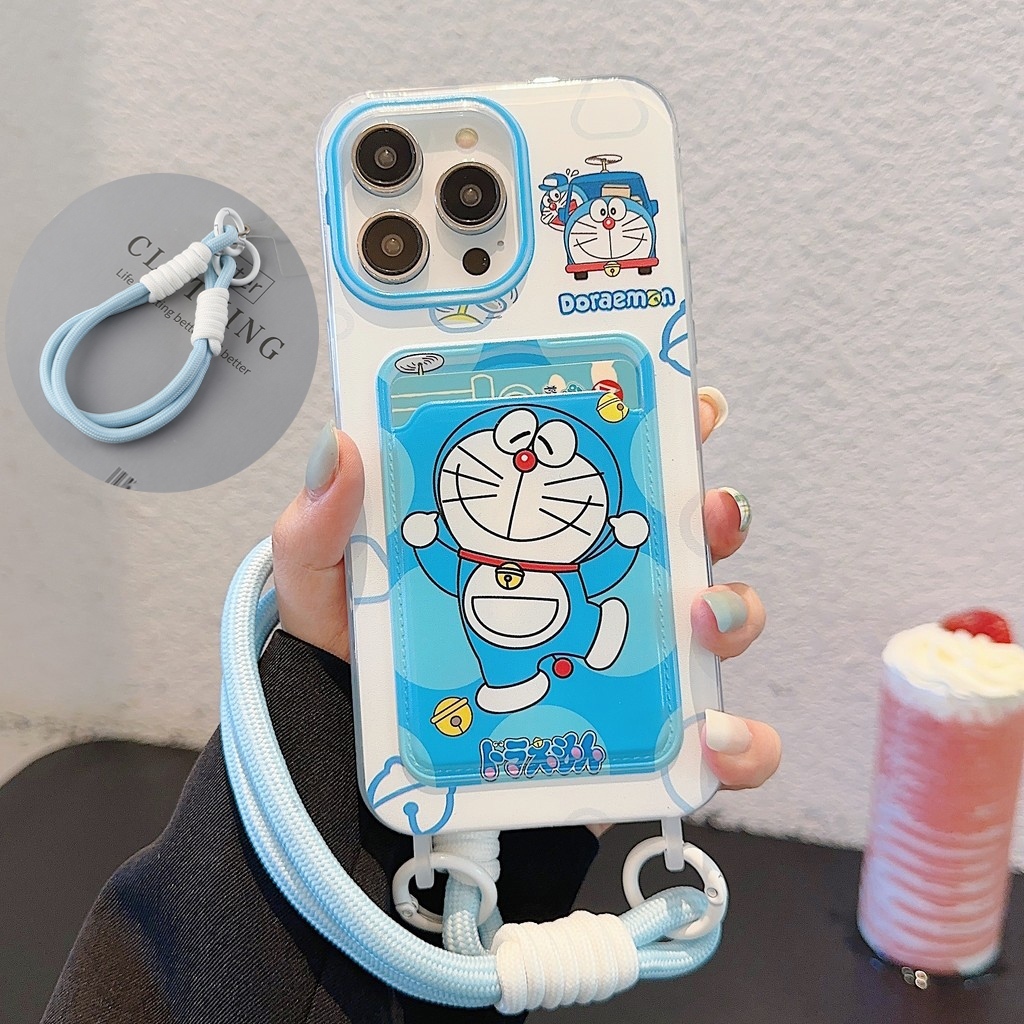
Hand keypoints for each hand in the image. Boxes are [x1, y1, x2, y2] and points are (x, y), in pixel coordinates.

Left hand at [272, 395, 779, 831]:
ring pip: (718, 622)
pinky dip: (743, 742)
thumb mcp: (326, 585)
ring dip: (737, 610)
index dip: (665, 427)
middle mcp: (596, 586)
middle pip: (689, 534)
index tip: (686, 406)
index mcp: (537, 534)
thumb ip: (323, 525)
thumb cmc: (359, 662)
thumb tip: (340, 447)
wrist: (363, 773)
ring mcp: (627, 662)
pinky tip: (715, 738)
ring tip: (703, 617)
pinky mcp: (641, 742)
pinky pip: (720, 743)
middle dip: (720, 511)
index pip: (617, 467)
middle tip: (708, 508)